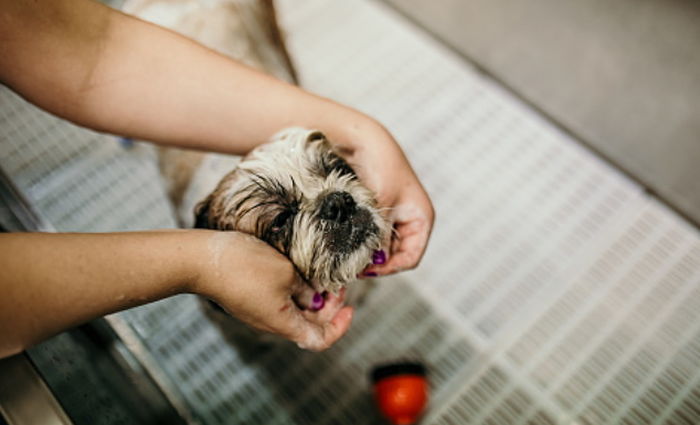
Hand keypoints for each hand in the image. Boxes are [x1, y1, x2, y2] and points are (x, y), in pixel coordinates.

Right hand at [191, 231, 352, 350]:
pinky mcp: (250, 296)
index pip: (319, 340)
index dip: (339, 327)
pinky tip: (299, 268)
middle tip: (337, 282)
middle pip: (310, 324)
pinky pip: (280, 298)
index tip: (349, 307)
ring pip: (295, 310)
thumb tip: (315, 296)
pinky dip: (295, 287)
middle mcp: (271, 322)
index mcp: (283, 322)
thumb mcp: (287, 273)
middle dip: (329, 305)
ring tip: (320, 273)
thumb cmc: (244, 267)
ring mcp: (259, 310)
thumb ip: (306, 287)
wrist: (202, 259)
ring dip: (311, 294)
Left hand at [334, 121, 433, 275]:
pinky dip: (356, 240)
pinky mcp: (374, 214)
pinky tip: (341, 239)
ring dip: (363, 251)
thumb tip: (368, 262)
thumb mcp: (380, 203)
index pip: (410, 259)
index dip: (389, 268)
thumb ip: (377, 234)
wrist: (362, 139)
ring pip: (378, 248)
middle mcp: (408, 222)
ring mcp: (391, 218)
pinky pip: (367, 236)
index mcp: (421, 219)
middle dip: (373, 261)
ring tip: (343, 252)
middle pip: (393, 257)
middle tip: (349, 264)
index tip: (365, 269)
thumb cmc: (380, 165)